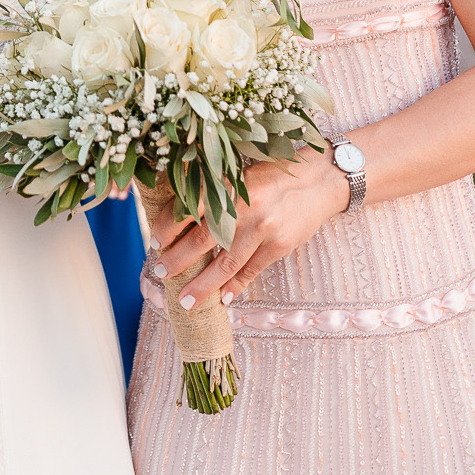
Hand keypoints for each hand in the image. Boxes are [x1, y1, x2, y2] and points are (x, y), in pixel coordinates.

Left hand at [148, 150, 349, 308]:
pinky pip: (251, 271)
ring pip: (225, 264)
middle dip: (177, 261)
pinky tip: (222, 298)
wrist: (320, 180)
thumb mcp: (241, 175)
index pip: (188, 209)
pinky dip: (234, 287)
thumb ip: (216, 193)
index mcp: (228, 184)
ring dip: (203, 285)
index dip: (168, 228)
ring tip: (186, 300)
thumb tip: (180, 218)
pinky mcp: (279, 246)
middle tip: (161, 272)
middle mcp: (244, 207)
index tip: (154, 241)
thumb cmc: (274, 175)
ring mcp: (263, 228)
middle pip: (201, 240)